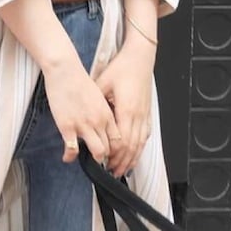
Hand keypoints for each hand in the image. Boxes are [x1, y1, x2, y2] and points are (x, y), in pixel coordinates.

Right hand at [42, 55, 117, 164]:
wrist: (65, 70)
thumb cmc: (79, 81)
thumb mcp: (99, 96)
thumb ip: (102, 112)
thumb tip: (102, 124)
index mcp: (107, 114)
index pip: (119, 140)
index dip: (116, 151)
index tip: (111, 156)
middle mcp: (99, 121)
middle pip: (110, 148)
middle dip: (106, 159)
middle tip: (100, 163)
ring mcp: (84, 125)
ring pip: (97, 152)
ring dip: (92, 160)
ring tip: (86, 162)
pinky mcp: (67, 126)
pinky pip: (72, 149)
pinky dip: (70, 157)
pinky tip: (67, 157)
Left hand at [93, 44, 153, 175]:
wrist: (140, 57)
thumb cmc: (121, 69)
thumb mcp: (102, 84)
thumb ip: (95, 104)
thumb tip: (82, 119)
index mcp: (126, 110)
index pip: (121, 141)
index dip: (113, 155)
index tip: (103, 163)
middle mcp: (138, 115)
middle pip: (131, 147)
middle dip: (121, 162)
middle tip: (111, 174)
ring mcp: (145, 114)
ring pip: (140, 143)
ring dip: (131, 158)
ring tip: (121, 170)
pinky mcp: (147, 112)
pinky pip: (145, 135)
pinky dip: (139, 148)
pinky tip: (135, 155)